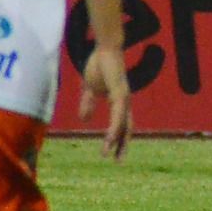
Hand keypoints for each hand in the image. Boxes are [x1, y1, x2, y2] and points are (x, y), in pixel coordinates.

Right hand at [78, 45, 131, 160]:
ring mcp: (124, 97)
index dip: (119, 138)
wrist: (105, 48)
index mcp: (119, 101)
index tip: (113, 153)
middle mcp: (125, 101)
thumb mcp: (89, 88)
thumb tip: (85, 119)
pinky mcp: (120, 92)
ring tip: (109, 153)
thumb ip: (88, 103)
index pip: (122, 124)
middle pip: (126, 127)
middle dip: (122, 145)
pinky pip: (118, 114)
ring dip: (116, 140)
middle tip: (118, 161)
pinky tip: (111, 137)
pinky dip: (115, 127)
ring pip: (122, 124)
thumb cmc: (100, 65)